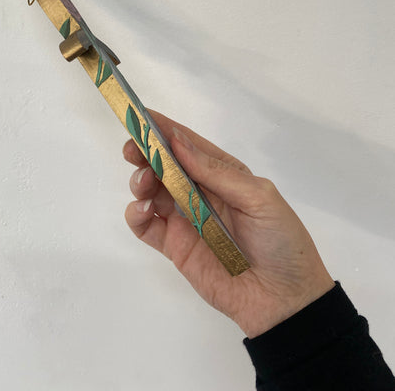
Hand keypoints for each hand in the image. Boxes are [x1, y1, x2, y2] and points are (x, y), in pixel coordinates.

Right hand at [123, 110, 334, 338]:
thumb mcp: (259, 197)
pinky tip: (142, 210)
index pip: (190, 146)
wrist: (283, 300)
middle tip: (133, 149)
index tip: (141, 116)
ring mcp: (185, 219)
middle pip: (165, 165)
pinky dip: (136, 215)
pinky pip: (146, 226)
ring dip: (140, 180)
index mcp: (223, 175)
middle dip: (146, 152)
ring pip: (151, 191)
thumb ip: (216, 172)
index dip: (166, 130)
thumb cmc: (280, 241)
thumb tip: (180, 142)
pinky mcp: (175, 246)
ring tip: (144, 182)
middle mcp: (201, 192)